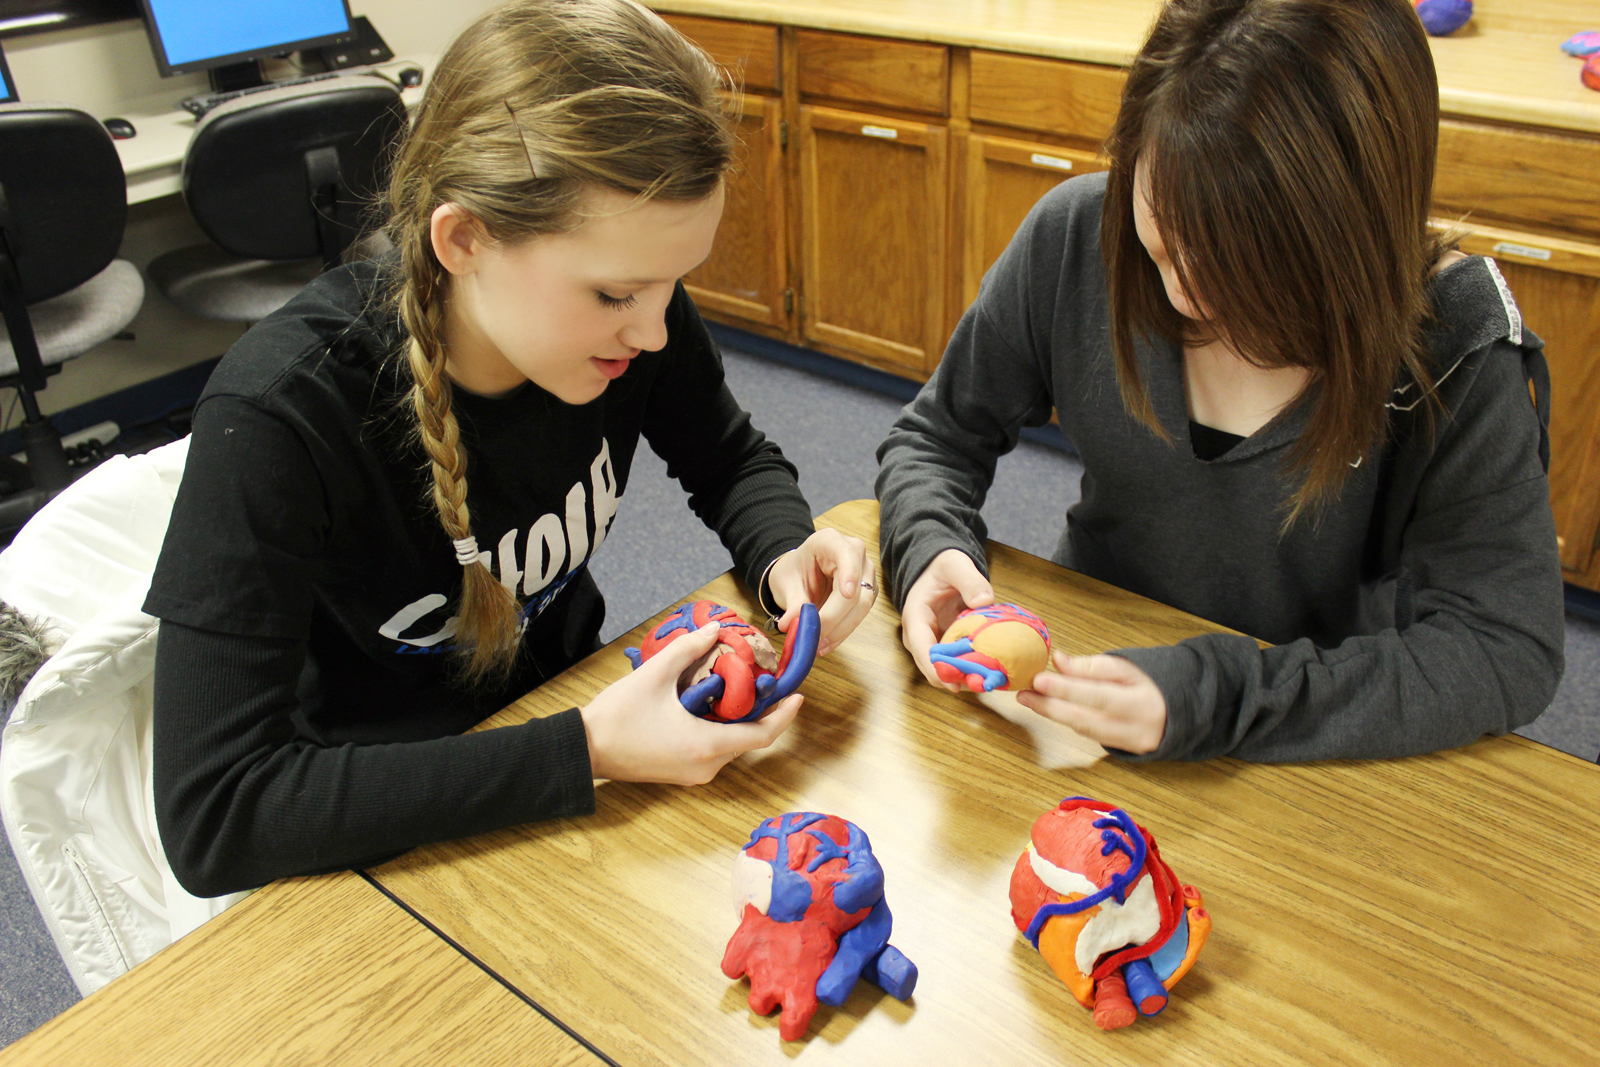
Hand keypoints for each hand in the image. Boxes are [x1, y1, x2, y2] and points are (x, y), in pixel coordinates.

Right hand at [582, 622, 801, 784]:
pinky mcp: (681, 772)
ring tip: (743, 688)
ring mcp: (693, 773)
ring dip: (740, 720)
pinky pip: (713, 750)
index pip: (762, 735)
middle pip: (748, 740)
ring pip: (730, 745)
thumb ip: (688, 649)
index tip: (797, 695)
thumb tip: (715, 630)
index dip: (784, 715)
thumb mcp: (655, 675)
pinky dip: (721, 729)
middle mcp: (706, 766)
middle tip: (769, 683)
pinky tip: (714, 704)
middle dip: (763, 712)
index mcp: (706, 746)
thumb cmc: (618, 716)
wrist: (584, 749)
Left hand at [767, 529, 876, 655]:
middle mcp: (854, 554)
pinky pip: (859, 616)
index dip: (849, 574)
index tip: (847, 594)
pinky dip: (842, 632)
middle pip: (856, 589)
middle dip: (835, 617)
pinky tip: (826, 643)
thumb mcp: (787, 583)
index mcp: (830, 541)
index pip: (846, 554)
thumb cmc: (794, 572)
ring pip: (862, 606)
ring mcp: (864, 573)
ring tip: (818, 645)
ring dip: (840, 629)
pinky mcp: (867, 592)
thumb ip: (793, 602)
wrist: (799, 575)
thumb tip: (794, 624)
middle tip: (815, 637)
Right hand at [900, 548, 994, 690]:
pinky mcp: (945, 646)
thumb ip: (970, 580)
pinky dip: (970, 669)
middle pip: (932, 667)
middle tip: (983, 684)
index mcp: (915, 618)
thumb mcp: (955, 564)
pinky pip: (956, 663)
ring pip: (944, 669)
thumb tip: (985, 601)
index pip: (921, 649)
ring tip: (990, 680)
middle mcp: (919, 637)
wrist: (940, 569)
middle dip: (955, 678)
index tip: (955, 685)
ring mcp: (932, 643)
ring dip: (965, 677)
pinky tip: (990, 671)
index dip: (936, 669)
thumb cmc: (943, 566)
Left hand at [1016, 651, 1166, 753]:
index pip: (1097, 695)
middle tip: (1023, 693)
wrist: (1181, 714)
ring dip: (1053, 713)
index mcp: (1140, 702)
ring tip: (1029, 698)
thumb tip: (1059, 661)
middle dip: (1049, 705)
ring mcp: (1126, 744)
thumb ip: (1092, 667)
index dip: (1066, 689)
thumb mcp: (1129, 668)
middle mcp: (1133, 728)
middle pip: (1084, 718)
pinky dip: (1068, 721)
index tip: (1039, 680)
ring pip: (1082, 729)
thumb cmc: (1152, 685)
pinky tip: (1050, 709)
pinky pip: (1088, 735)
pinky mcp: (1119, 751)